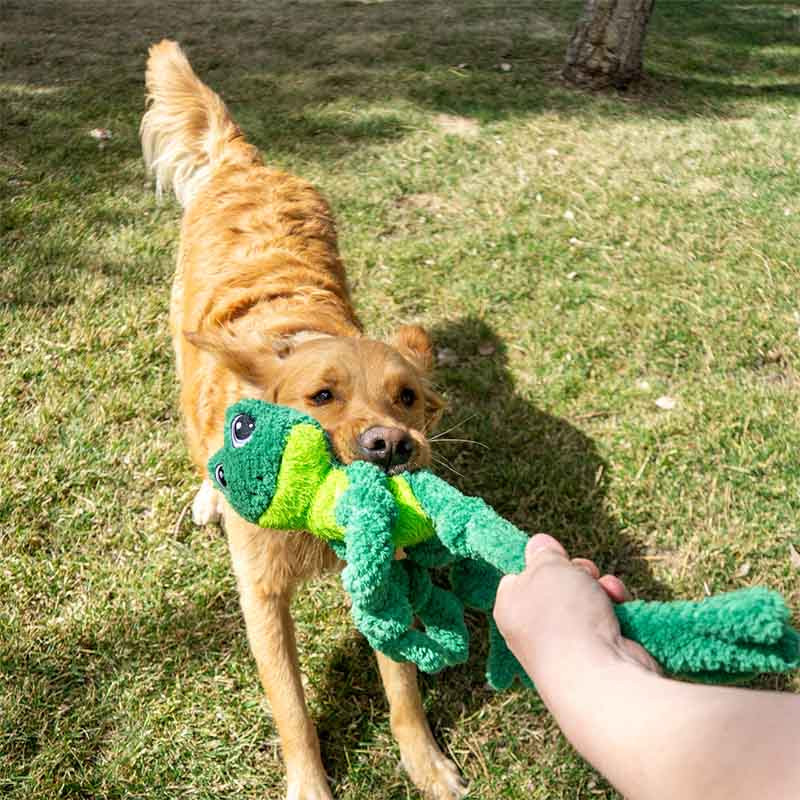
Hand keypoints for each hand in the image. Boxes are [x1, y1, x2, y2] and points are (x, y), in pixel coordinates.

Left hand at [494, 534, 658, 690]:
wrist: (599, 678)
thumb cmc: (562, 616)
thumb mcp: (546, 566)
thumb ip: (542, 552)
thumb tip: (538, 546)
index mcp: (510, 607)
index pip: (519, 577)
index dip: (540, 563)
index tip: (554, 558)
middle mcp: (534, 628)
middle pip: (559, 584)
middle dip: (578, 573)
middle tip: (584, 574)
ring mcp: (568, 643)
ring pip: (587, 598)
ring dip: (601, 588)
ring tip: (608, 592)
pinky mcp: (599, 653)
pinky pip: (607, 618)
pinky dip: (617, 608)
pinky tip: (621, 606)